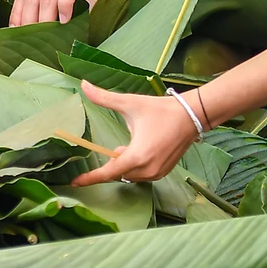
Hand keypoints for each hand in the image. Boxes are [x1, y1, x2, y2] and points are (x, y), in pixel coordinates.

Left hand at [70, 82, 200, 185]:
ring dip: (123, 164)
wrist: (192, 115)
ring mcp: (158, 172)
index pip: (108, 173)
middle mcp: (148, 169)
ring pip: (130, 175)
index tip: (75, 182)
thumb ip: (103, 97)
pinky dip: (134, 166)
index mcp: (137, 156)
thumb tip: (83, 85)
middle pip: (118, 174)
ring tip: (127, 146)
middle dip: (111, 163)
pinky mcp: (164, 172)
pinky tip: (137, 152)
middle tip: (115, 146)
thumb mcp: (129, 103)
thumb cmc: (161, 110)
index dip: (90, 178)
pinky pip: (141, 175)